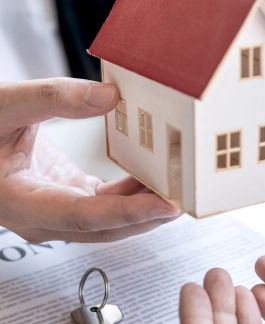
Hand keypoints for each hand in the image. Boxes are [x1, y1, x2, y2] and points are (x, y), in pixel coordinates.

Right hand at [0, 78, 180, 241]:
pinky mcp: (66, 198)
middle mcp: (42, 217)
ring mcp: (56, 211)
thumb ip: (55, 98)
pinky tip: (152, 174)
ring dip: (144, 206)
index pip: (84, 217)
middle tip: (188, 198)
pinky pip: (105, 203)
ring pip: (109, 219)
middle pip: (106, 227)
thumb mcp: (5, 105)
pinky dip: (131, 193)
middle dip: (149, 216)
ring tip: (178, 185)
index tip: (167, 206)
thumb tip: (110, 97)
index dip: (129, 214)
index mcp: (22, 202)